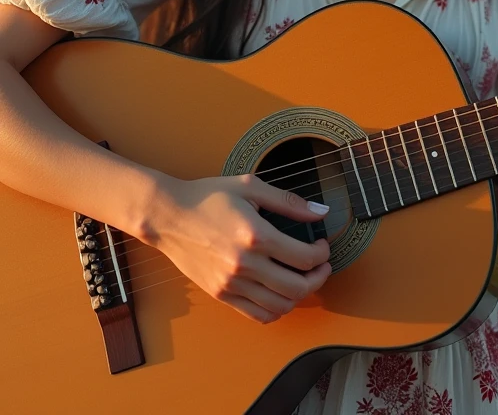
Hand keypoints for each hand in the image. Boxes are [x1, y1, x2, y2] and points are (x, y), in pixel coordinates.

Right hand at [144, 173, 331, 323]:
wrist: (169, 216)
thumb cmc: (209, 197)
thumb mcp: (250, 187)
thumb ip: (289, 201)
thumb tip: (320, 212)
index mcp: (256, 235)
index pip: (304, 258)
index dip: (321, 254)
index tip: (322, 245)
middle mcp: (245, 264)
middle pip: (298, 287)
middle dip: (319, 277)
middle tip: (321, 265)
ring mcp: (232, 283)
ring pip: (281, 306)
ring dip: (300, 295)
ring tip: (303, 278)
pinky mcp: (221, 294)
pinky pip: (258, 314)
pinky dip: (277, 309)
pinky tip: (281, 292)